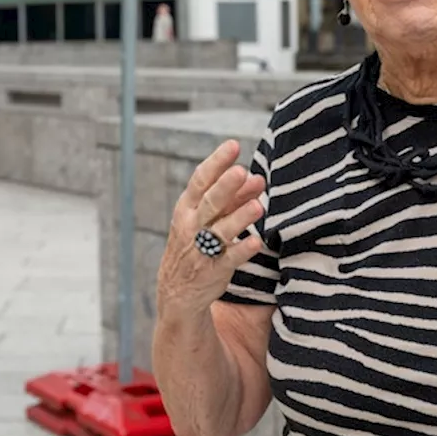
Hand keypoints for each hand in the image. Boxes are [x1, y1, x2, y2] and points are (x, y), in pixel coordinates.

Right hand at [156, 140, 266, 322]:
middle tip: (242, 171)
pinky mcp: (214, 269)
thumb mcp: (206, 217)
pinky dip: (242, 250)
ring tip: (258, 206)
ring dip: (239, 217)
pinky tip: (256, 242)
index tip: (233, 145)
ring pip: (220, 230)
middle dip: (225, 186)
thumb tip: (256, 178)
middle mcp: (192, 225)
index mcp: (187, 207)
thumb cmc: (195, 242)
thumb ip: (232, 198)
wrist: (178, 289)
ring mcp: (201, 248)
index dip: (217, 162)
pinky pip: (229, 258)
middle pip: (209, 202)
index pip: (200, 180)